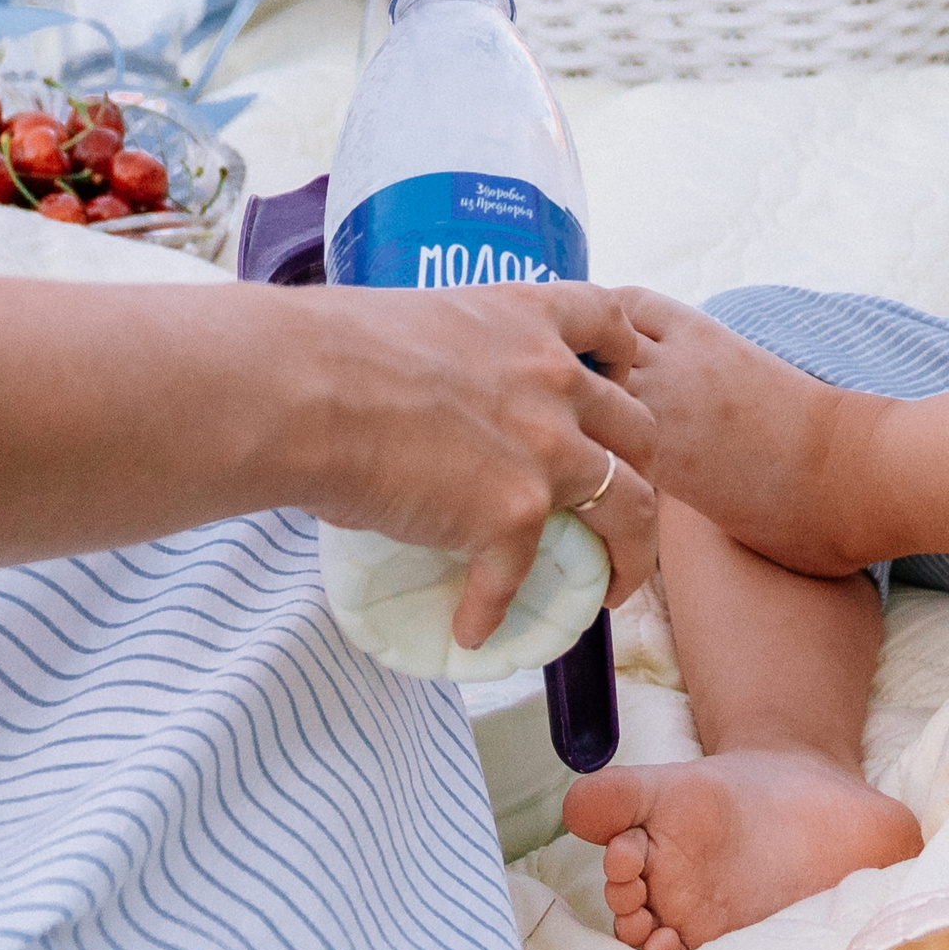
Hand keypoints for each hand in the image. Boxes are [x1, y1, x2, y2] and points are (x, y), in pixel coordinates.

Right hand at [291, 279, 657, 647]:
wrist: (307, 390)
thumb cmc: (333, 347)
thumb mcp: (422, 324)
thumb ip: (456, 358)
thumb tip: (421, 400)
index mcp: (532, 320)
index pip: (612, 324)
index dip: (625, 361)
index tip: (617, 389)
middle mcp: (558, 381)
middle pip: (641, 431)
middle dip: (641, 473)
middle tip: (618, 510)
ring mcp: (547, 450)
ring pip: (630, 509)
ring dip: (626, 557)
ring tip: (606, 591)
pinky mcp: (514, 515)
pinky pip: (519, 579)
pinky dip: (494, 609)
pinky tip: (471, 628)